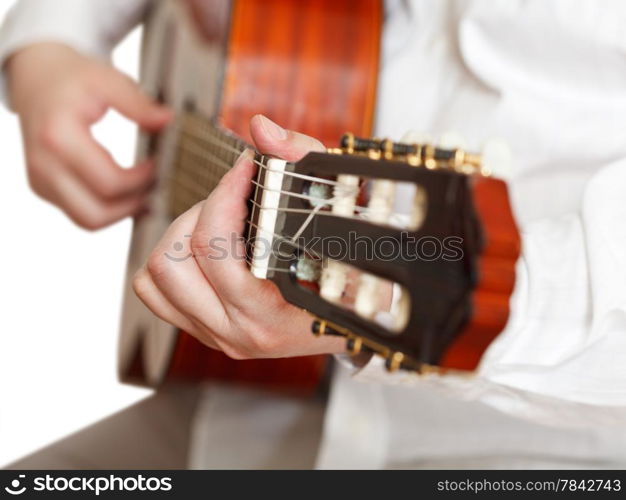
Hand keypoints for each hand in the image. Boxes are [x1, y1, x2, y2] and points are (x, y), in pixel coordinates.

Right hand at [7, 43, 170, 228]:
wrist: (36, 78)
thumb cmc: (73, 79)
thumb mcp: (108, 80)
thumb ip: (139, 104)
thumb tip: (168, 121)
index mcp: (57, 137)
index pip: (109, 183)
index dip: (142, 180)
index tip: (159, 164)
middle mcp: (43, 165)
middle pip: (95, 214)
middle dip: (133, 205)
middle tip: (156, 185)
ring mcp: (40, 181)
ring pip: (88, 220)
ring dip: (122, 212)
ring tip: (146, 191)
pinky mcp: (44, 188)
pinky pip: (81, 214)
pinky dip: (108, 210)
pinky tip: (129, 193)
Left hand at [133, 115, 345, 358]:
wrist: (362, 317)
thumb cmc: (353, 269)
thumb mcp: (342, 213)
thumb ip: (304, 161)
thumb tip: (262, 131)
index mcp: (276, 309)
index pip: (215, 246)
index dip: (227, 192)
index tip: (248, 168)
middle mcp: (242, 330)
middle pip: (173, 260)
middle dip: (201, 213)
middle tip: (234, 199)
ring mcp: (220, 336)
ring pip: (155, 279)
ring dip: (180, 238)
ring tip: (218, 224)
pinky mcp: (206, 332)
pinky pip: (156, 294)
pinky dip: (171, 262)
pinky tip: (206, 249)